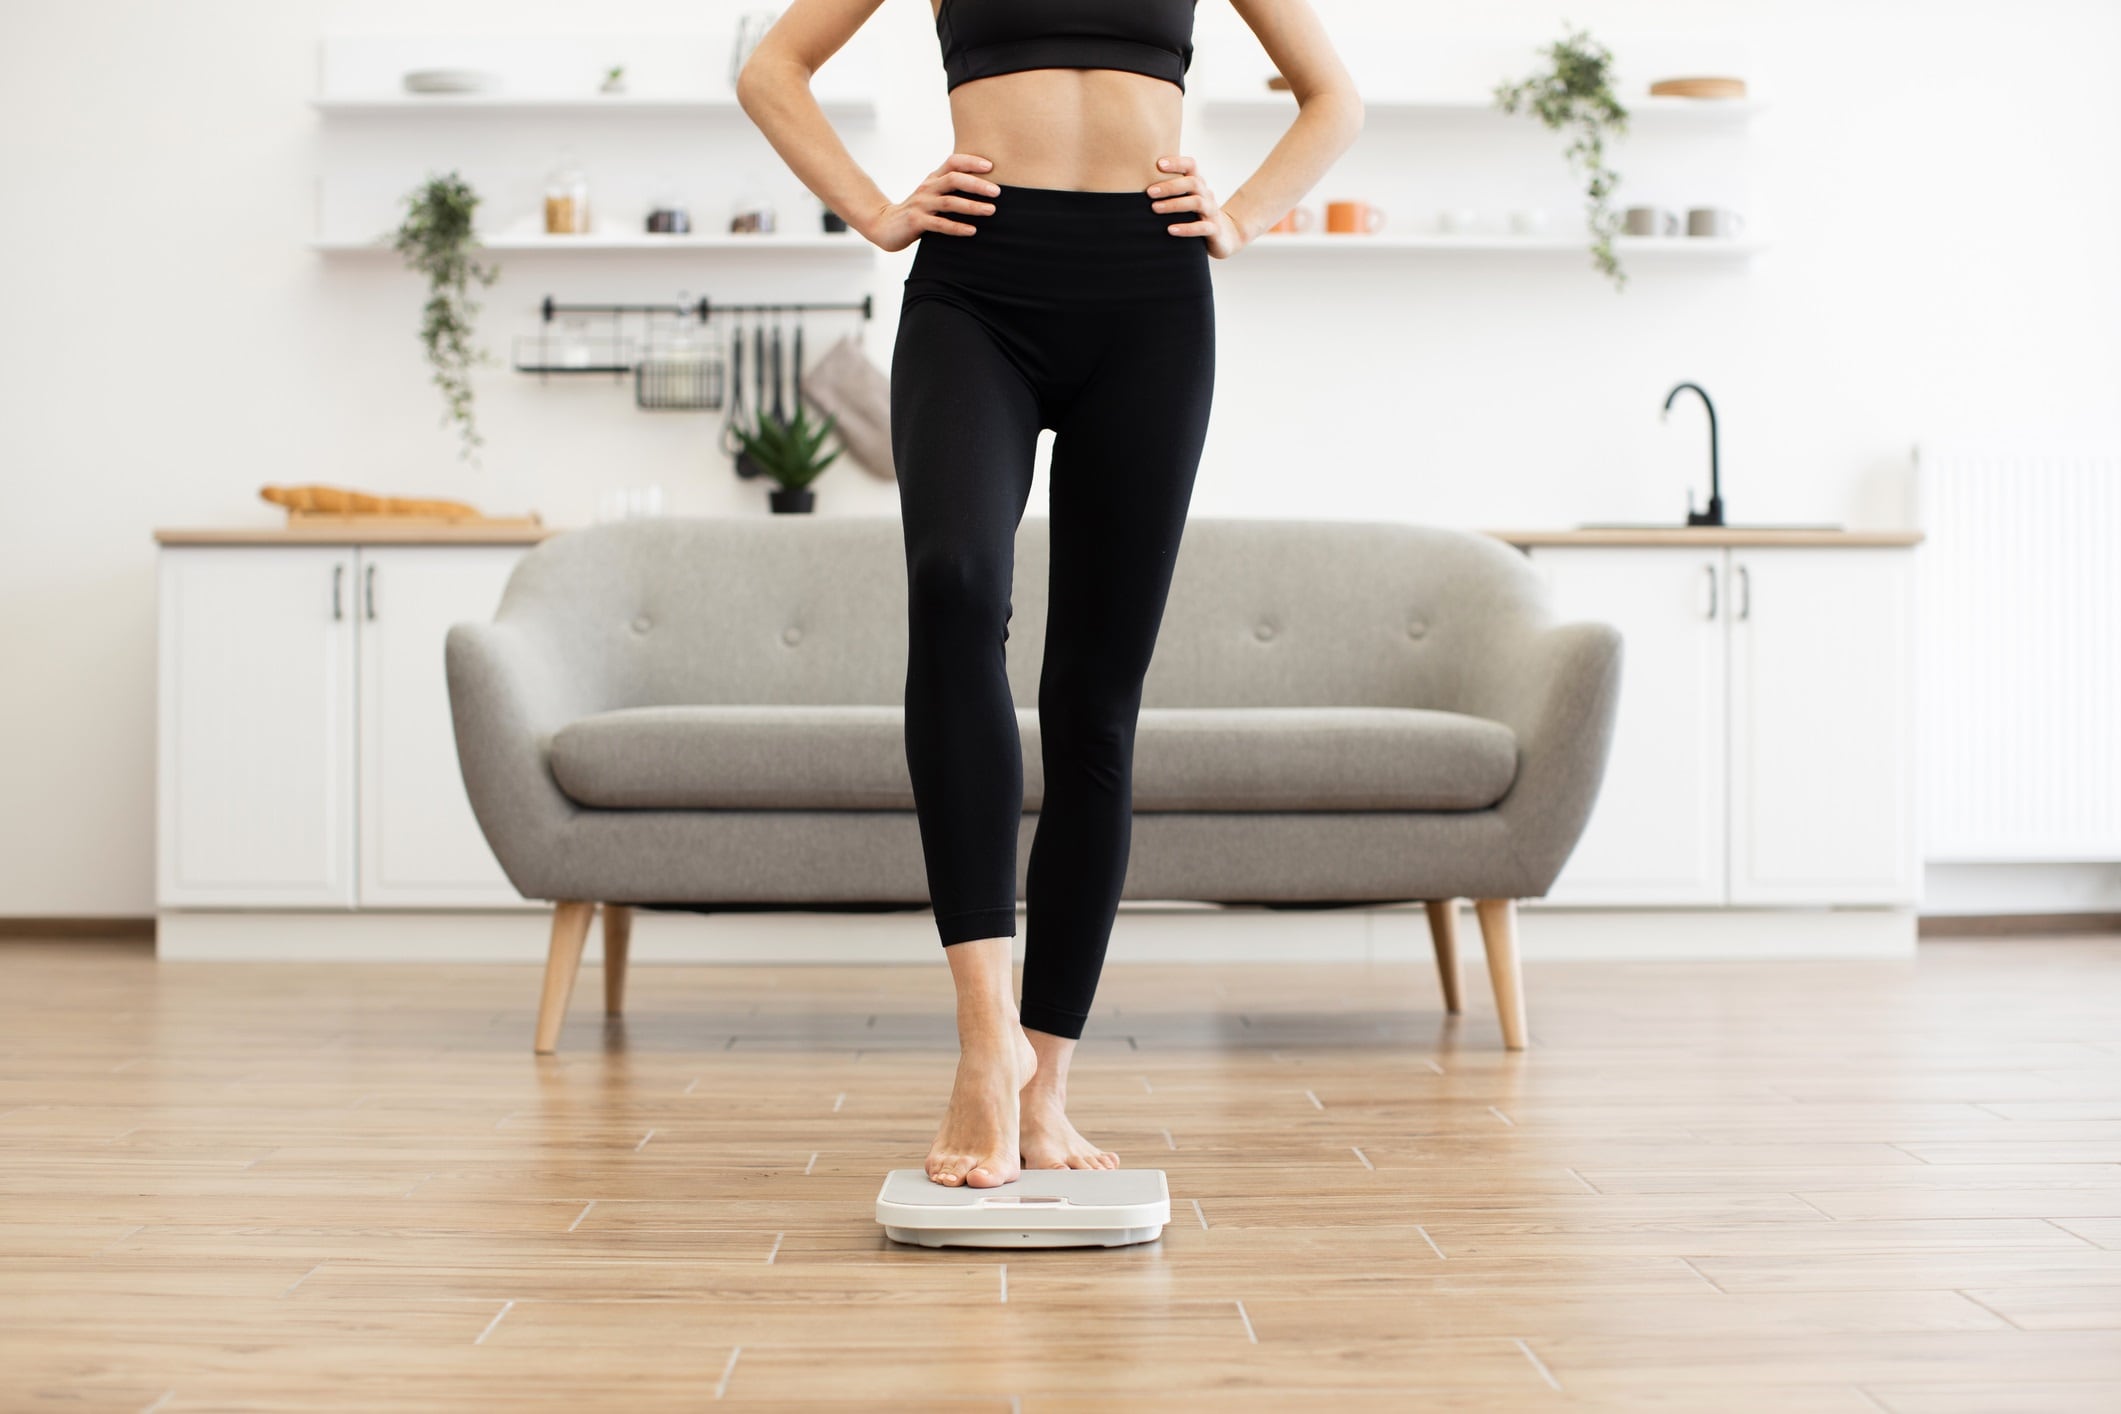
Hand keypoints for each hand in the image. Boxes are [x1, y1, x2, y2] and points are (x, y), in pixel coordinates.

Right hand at [861, 153, 1000, 251]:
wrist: (885, 226)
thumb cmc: (916, 211)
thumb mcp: (932, 195)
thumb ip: (951, 189)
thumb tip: (984, 187)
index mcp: (932, 179)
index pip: (952, 162)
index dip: (971, 161)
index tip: (990, 166)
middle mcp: (927, 188)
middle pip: (954, 179)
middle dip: (977, 184)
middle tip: (998, 192)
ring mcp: (921, 205)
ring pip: (949, 202)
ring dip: (972, 206)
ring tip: (991, 210)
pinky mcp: (916, 222)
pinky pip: (940, 224)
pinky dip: (957, 227)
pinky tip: (972, 231)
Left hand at [1145, 155, 1246, 258]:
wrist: (1225, 237)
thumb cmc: (1197, 216)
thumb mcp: (1187, 199)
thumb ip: (1171, 190)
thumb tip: (1137, 181)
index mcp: (1199, 185)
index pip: (1191, 166)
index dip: (1177, 162)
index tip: (1158, 164)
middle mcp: (1206, 195)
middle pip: (1192, 183)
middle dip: (1169, 186)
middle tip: (1149, 192)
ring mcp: (1212, 212)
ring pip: (1196, 203)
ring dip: (1174, 204)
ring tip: (1155, 208)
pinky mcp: (1214, 230)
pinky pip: (1202, 228)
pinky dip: (1186, 228)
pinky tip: (1171, 229)